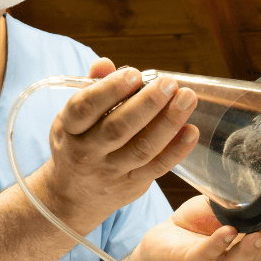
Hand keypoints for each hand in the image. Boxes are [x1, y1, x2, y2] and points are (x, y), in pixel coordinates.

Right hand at [37, 58, 199, 233]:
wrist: (72, 196)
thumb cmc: (77, 145)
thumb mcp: (72, 119)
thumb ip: (92, 89)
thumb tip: (106, 64)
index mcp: (68, 128)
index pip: (85, 107)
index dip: (109, 89)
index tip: (134, 73)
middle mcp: (87, 152)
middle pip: (118, 127)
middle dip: (147, 103)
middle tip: (168, 83)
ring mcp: (110, 171)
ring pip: (142, 148)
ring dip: (168, 122)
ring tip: (187, 98)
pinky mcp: (132, 185)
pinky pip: (157, 167)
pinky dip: (177, 150)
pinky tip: (191, 130)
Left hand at [129, 196, 260, 260]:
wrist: (162, 241)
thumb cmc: (198, 226)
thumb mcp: (225, 212)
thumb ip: (243, 205)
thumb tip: (260, 183)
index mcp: (247, 257)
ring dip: (249, 248)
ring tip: (258, 231)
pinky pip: (206, 255)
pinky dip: (218, 244)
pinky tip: (227, 231)